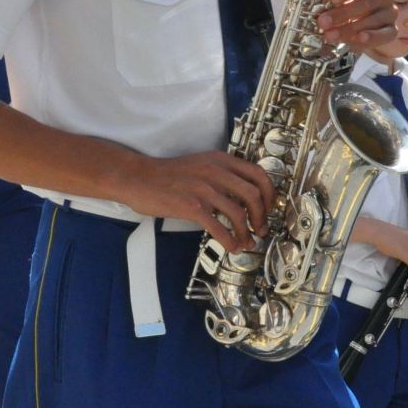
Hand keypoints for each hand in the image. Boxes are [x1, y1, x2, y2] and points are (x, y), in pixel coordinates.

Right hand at [114, 150, 275, 252]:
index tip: (268, 208)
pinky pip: (219, 227)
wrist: (138, 178)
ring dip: (247, 232)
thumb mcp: (200, 165)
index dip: (269, 194)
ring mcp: (203, 189)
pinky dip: (230, 240)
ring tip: (246, 242)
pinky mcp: (191, 206)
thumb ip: (221, 174)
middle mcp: (215, 172)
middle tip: (260, 229)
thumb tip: (241, 197)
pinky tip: (231, 247)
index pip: (258, 174)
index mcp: (220, 160)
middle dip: (262, 216)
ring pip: (239, 213)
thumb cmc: (167, 175)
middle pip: (254, 195)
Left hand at [315, 0, 398, 48]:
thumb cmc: (341, 2)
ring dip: (350, 28)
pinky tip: (358, 39)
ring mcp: (390, 12)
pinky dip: (372, 37)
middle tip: (322, 22)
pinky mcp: (392, 30)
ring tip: (329, 35)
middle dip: (343, 13)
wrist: (350, 26)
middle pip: (369, 1)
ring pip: (374, 19)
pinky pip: (387, 34)